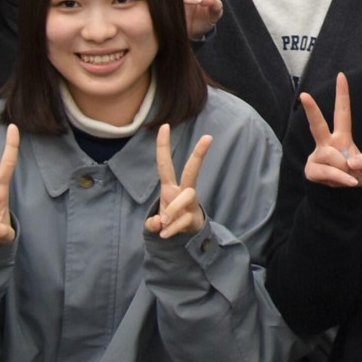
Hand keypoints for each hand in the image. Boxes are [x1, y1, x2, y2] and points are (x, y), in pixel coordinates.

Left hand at [146, 123, 212, 237]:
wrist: (185, 236)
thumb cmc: (170, 219)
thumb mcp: (156, 221)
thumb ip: (153, 223)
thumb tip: (159, 223)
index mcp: (170, 186)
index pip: (165, 164)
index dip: (163, 146)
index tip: (165, 126)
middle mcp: (182, 191)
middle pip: (191, 170)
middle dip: (199, 154)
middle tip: (208, 137)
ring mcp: (190, 203)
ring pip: (183, 198)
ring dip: (171, 211)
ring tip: (163, 224)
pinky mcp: (194, 216)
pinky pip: (181, 220)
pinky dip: (171, 229)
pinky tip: (165, 234)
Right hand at [301, 72, 361, 186]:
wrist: (344, 198)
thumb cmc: (357, 177)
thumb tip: (349, 160)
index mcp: (342, 136)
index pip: (342, 112)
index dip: (342, 95)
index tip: (341, 76)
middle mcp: (327, 143)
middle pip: (317, 124)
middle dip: (311, 110)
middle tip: (304, 95)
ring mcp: (317, 156)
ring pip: (332, 157)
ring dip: (346, 169)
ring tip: (349, 176)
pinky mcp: (311, 170)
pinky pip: (329, 171)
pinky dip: (341, 178)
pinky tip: (348, 182)